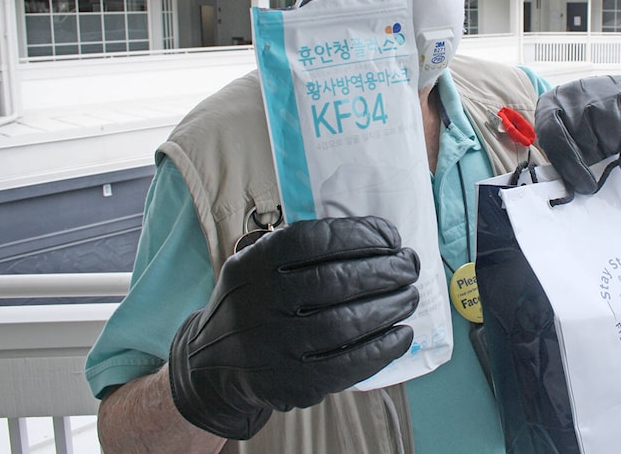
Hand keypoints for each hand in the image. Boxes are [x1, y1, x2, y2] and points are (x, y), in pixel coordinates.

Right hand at [168, 216, 419, 439]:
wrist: (211, 364)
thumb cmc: (254, 302)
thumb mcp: (258, 264)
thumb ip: (302, 250)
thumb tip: (377, 237)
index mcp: (254, 264)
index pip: (313, 241)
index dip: (360, 235)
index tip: (391, 238)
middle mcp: (259, 303)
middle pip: (335, 281)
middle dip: (384, 271)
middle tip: (409, 266)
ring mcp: (273, 347)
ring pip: (344, 324)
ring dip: (388, 307)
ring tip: (409, 297)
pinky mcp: (289, 384)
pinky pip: (346, 366)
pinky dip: (381, 349)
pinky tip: (402, 334)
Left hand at [535, 76, 620, 193]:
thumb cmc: (588, 137)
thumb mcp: (569, 147)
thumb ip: (564, 165)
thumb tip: (568, 192)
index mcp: (549, 105)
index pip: (552, 133)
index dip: (568, 164)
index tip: (585, 186)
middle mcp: (573, 91)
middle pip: (581, 134)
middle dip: (591, 156)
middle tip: (596, 160)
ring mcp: (603, 87)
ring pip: (607, 131)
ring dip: (611, 148)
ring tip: (609, 148)